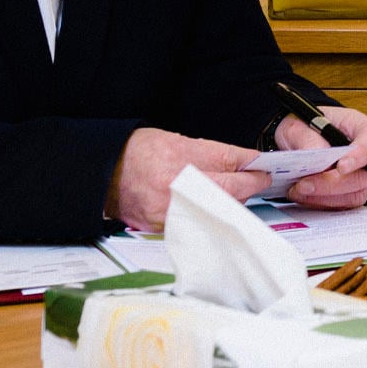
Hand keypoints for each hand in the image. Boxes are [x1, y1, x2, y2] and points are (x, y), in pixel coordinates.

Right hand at [106, 128, 271, 231]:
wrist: (104, 172)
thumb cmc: (139, 152)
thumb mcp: (177, 140)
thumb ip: (211, 153)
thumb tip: (242, 161)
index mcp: (181, 157)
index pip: (229, 162)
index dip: (251, 167)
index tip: (262, 169)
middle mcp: (177, 184)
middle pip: (229, 189)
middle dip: (249, 186)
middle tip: (259, 181)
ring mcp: (169, 209)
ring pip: (216, 210)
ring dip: (232, 202)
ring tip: (239, 194)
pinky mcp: (162, 226)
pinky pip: (197, 224)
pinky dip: (211, 217)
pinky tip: (217, 210)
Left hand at [278, 106, 366, 208]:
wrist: (299, 139)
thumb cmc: (307, 127)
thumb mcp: (301, 126)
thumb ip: (309, 141)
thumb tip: (318, 164)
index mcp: (363, 128)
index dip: (362, 154)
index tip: (341, 166)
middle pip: (365, 175)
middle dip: (333, 183)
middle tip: (305, 184)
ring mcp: (362, 176)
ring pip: (354, 194)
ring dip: (325, 196)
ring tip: (298, 189)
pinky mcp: (350, 193)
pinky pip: (343, 205)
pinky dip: (321, 203)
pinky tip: (303, 195)